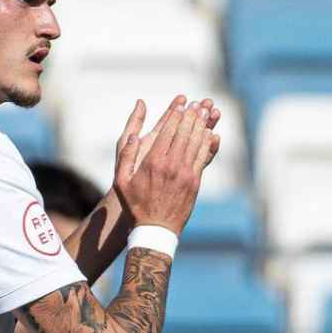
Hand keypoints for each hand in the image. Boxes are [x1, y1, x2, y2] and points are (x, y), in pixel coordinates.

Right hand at [113, 99, 220, 234]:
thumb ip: (126, 156)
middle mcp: (171, 165)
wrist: (155, 227)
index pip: (168, 132)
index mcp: (153, 162)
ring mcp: (185, 173)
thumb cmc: (135, 203)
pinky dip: (207, 144)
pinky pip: (203, 158)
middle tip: (198, 104)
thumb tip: (134, 136)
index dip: (176, 117)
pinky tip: (210, 134)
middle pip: (185, 134)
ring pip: (196, 143)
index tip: (182, 105)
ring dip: (202, 126)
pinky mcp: (195, 181)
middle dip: (192, 117)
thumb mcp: (121, 180)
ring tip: (206, 113)